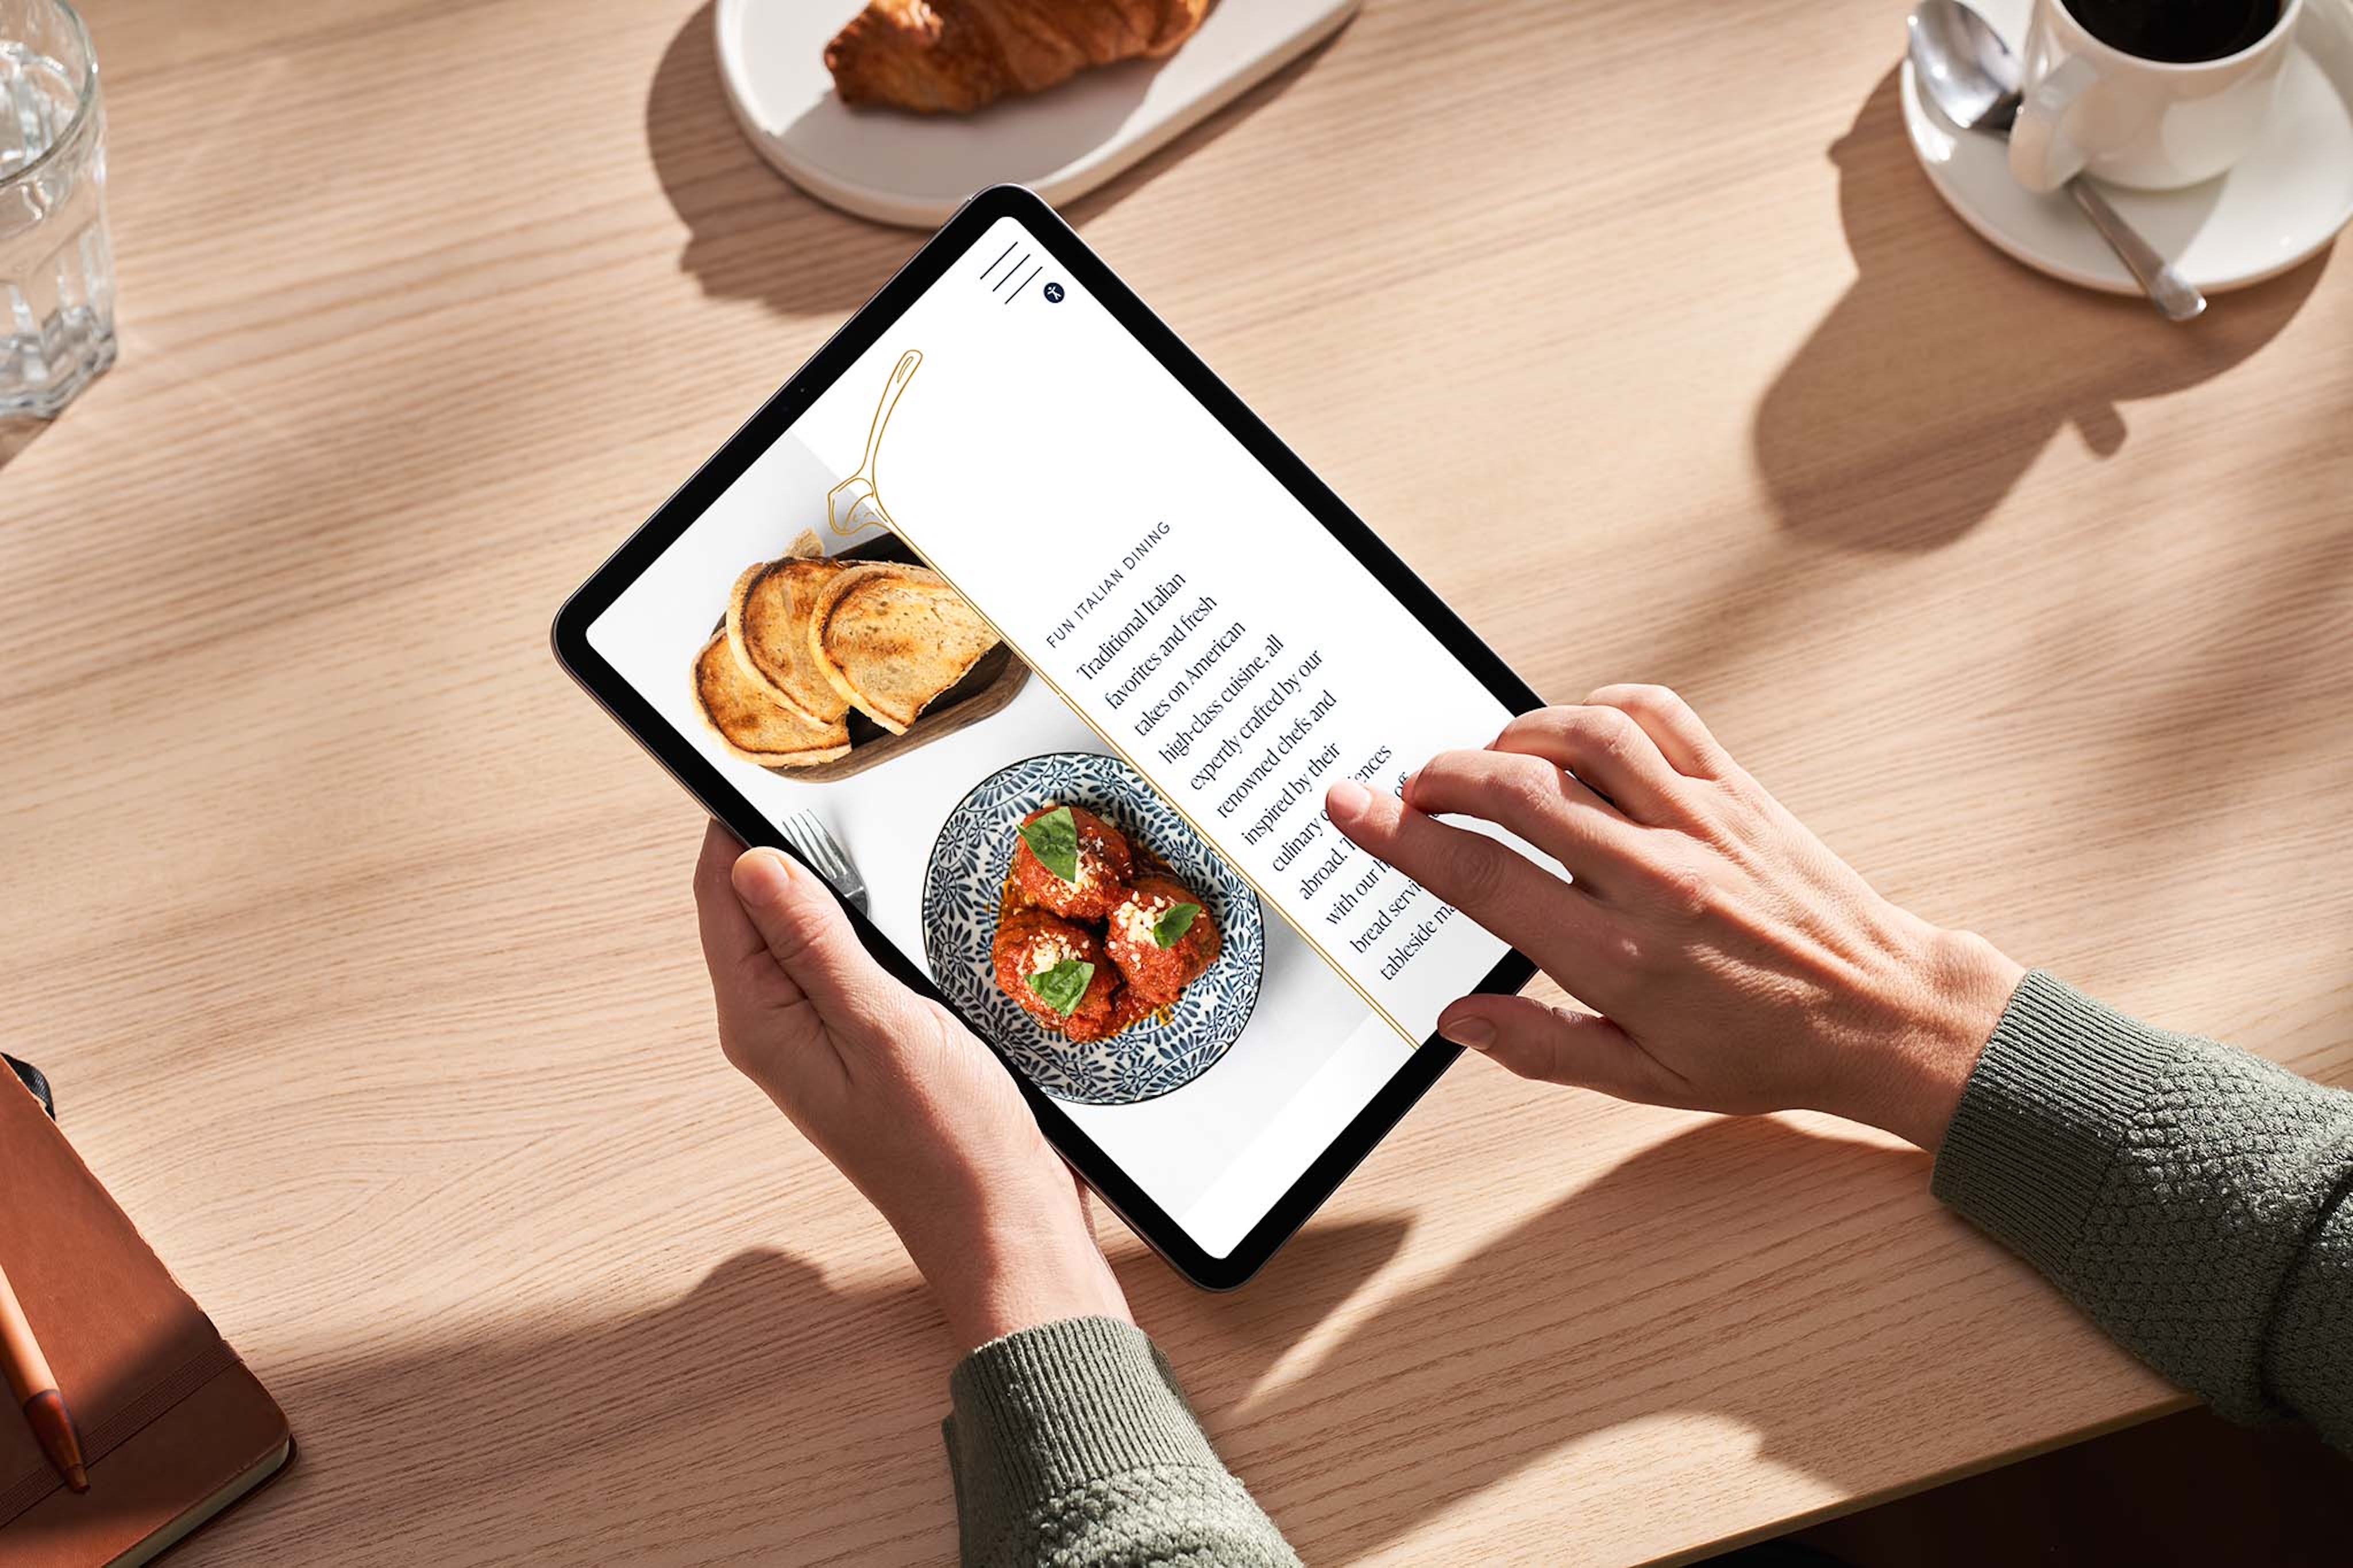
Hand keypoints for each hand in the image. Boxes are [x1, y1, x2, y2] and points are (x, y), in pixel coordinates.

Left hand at [693, 821, 1128, 1349]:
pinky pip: (847, 960)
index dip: (735, 821)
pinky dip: (869, 921)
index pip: (721, 895)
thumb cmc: (950, 1143)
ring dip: (836, 882)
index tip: (772, 759)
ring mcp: (821, 1036)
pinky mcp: (866, 1042)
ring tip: (871, 823)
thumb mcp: (884, 1026)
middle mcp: (777, 1027)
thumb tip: (750, 862)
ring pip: (807, 929)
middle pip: (759, 906)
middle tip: (837, 778)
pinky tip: (907, 900)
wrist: (1005, 1226)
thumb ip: (817, 943)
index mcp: (760, 1022)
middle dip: (790, 845)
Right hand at [1325, 687, 2024, 1151]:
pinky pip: (1657, 716)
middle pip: (1517, 791)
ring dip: (1511, 736)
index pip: (1483, 879)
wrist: (1887, 1013)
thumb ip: (1542, 1046)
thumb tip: (1458, 1022)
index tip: (1352, 807)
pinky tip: (1570, 732)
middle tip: (1406, 786)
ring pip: (1580, 738)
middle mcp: (1654, 879)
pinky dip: (1598, 707)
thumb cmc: (1766, 1049)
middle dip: (1440, 776)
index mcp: (1618, 956)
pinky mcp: (1738, 789)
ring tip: (1483, 760)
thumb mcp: (1645, 1079)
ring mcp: (1700, 823)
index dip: (1401, 836)